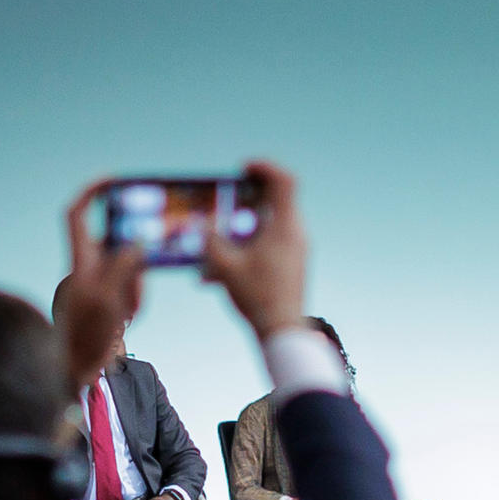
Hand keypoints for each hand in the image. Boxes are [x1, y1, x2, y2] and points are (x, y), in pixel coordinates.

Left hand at [60, 182, 150, 386]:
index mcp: (79, 262)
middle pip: (118, 246)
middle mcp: (84, 268)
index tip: (114, 179)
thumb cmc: (83, 339)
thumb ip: (125, 266)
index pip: (78, 214)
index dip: (93, 192)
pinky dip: (133, 303)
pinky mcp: (103, 299)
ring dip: (135, 290)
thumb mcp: (109, 300)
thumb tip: (136, 242)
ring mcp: (95, 284)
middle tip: (132, 294)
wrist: (72, 372)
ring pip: (129, 270)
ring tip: (125, 317)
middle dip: (135, 265)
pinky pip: (128, 289)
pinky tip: (124, 323)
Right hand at [197, 160, 310, 338]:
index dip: (264, 167)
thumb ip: (211, 240)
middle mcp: (296, 234)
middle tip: (222, 199)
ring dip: (238, 231)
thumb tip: (203, 224)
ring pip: (266, 227)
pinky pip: (267, 247)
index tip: (242, 168)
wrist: (283, 332)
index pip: (284, 181)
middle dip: (244, 199)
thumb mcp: (225, 266)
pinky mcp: (291, 265)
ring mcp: (296, 250)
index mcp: (285, 227)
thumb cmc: (257, 297)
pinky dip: (244, 250)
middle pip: (274, 202)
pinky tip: (215, 276)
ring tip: (212, 245)